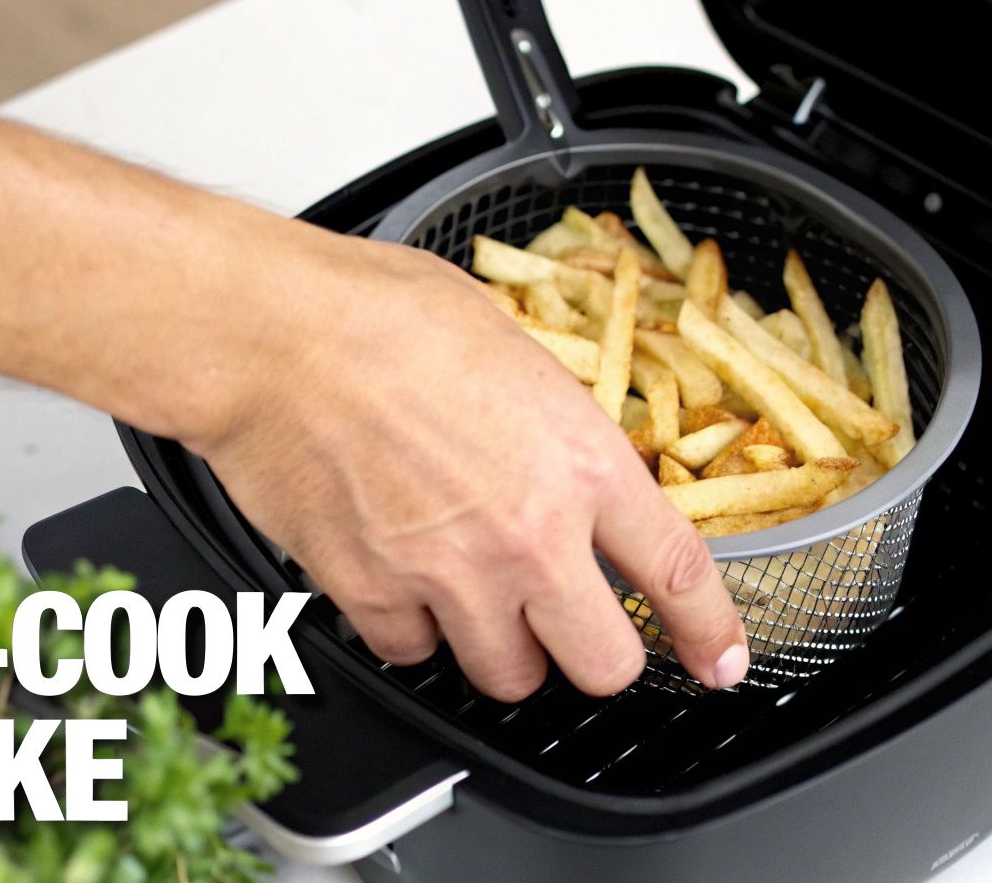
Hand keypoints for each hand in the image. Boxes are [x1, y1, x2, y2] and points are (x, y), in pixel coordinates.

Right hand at [181, 229, 749, 699]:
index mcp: (582, 463)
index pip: (677, 573)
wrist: (274, 334)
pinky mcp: (375, 598)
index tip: (718, 660)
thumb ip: (558, 425)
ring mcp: (451, 578)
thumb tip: (570, 455)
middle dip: (594, 655)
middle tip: (572, 625)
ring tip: (476, 592)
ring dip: (501, 645)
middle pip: (602, 665)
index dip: (708, 631)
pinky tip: (402, 579)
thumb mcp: (515, 348)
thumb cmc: (381, 314)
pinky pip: (414, 655)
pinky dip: (412, 630)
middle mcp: (529, 536)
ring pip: (509, 677)